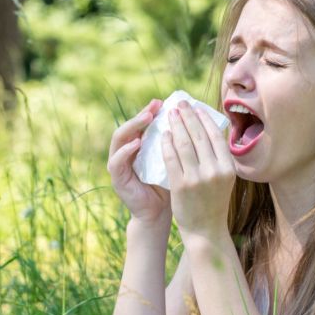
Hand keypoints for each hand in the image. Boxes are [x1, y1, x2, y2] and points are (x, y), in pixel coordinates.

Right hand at [107, 99, 171, 224]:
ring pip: (119, 138)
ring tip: (147, 117)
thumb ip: (179, 144)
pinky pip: (117, 161)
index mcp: (141, 146)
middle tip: (156, 105)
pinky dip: (126, 151)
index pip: (144, 124)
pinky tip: (137, 143)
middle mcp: (127, 151)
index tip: (166, 101)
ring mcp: (119, 164)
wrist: (160, 214)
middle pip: (130, 126)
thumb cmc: (171, 186)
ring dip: (133, 126)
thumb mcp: (176, 161)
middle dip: (143, 114)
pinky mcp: (117, 179)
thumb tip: (198, 120)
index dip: (153, 111)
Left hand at [162, 100, 234, 237]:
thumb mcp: (224, 179)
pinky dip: (166, 144)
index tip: (196, 107)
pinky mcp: (181, 185)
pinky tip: (163, 135)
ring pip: (184, 144)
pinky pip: (171, 159)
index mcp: (228, 167)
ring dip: (175, 126)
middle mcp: (215, 171)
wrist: (205, 230)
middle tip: (180, 104)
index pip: (215, 136)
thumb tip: (210, 129)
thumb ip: (219, 157)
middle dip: (188, 117)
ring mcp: (197, 178)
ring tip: (170, 115)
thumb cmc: (214, 202)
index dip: (204, 119)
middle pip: (199, 136)